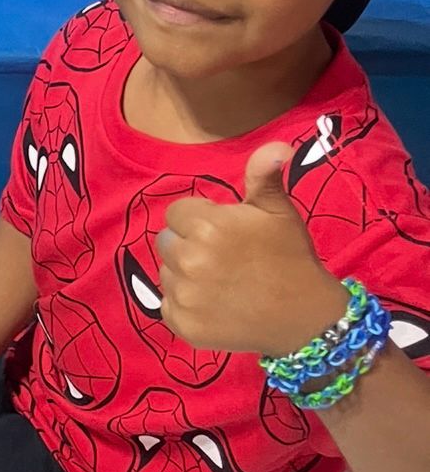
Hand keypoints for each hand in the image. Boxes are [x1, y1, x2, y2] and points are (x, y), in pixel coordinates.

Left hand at [159, 142, 348, 357]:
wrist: (306, 317)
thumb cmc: (290, 257)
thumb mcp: (278, 211)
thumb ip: (264, 175)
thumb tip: (277, 146)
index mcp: (207, 227)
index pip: (177, 213)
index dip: (199, 220)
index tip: (224, 232)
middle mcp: (189, 260)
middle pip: (167, 242)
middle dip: (189, 244)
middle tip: (223, 257)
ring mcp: (184, 296)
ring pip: (166, 273)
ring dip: (185, 274)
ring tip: (221, 281)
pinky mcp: (182, 324)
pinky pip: (168, 304)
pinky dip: (185, 304)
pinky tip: (215, 303)